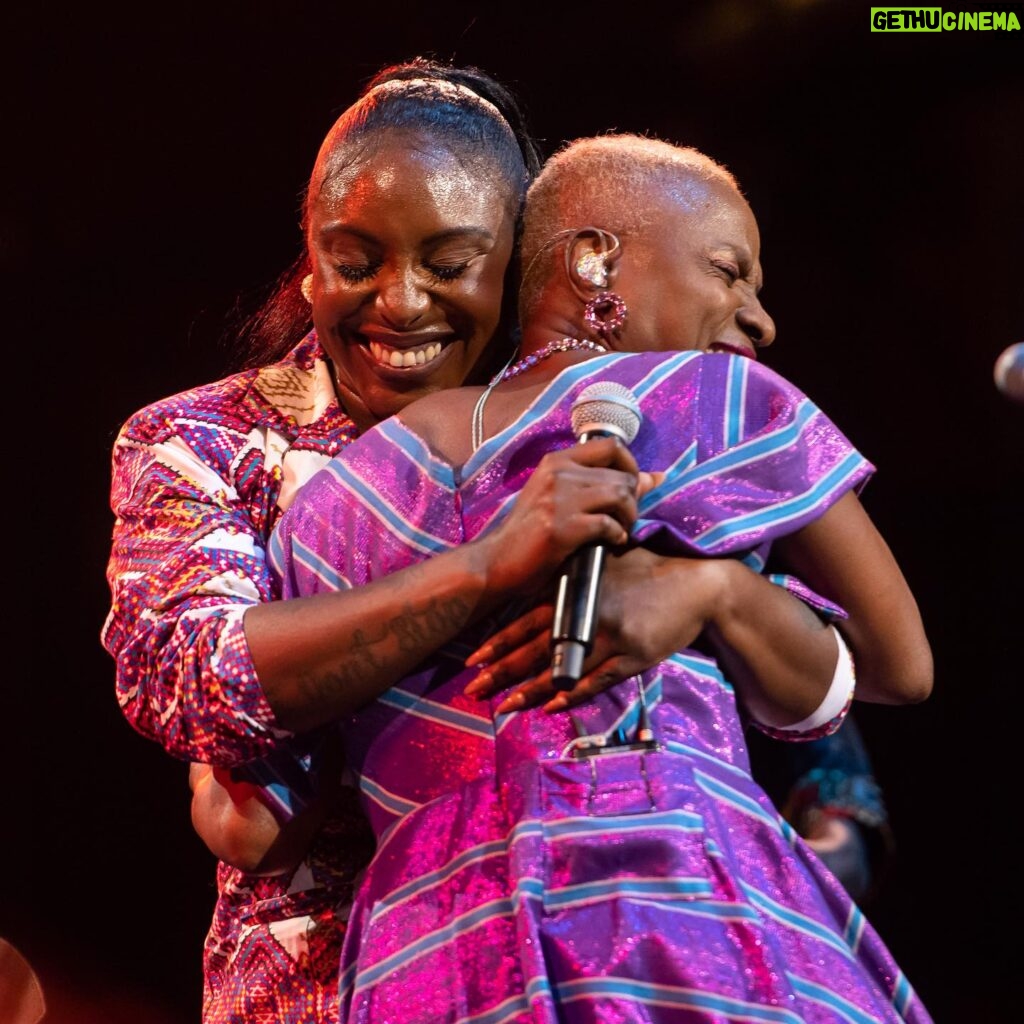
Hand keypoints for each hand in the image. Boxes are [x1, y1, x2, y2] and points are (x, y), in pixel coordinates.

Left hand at [466, 547, 724, 713]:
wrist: (698, 585)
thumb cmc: (648, 571)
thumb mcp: (606, 565)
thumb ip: (573, 578)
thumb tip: (536, 590)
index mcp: (578, 591)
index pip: (528, 619)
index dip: (500, 641)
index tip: (473, 658)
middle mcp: (588, 613)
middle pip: (536, 647)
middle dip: (502, 670)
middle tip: (473, 689)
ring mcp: (611, 636)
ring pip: (562, 667)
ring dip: (530, 689)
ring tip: (504, 706)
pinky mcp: (633, 656)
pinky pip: (597, 680)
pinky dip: (572, 694)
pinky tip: (550, 707)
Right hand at [476, 436, 655, 597]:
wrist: (497, 561)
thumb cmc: (530, 532)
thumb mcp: (561, 498)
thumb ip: (602, 485)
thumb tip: (653, 477)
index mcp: (557, 461)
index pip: (610, 446)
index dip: (632, 465)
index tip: (633, 486)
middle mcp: (558, 473)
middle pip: (622, 476)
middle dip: (633, 500)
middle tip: (625, 519)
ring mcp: (559, 500)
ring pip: (621, 497)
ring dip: (629, 518)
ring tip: (620, 531)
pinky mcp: (563, 528)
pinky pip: (609, 525)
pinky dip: (617, 535)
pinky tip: (610, 543)